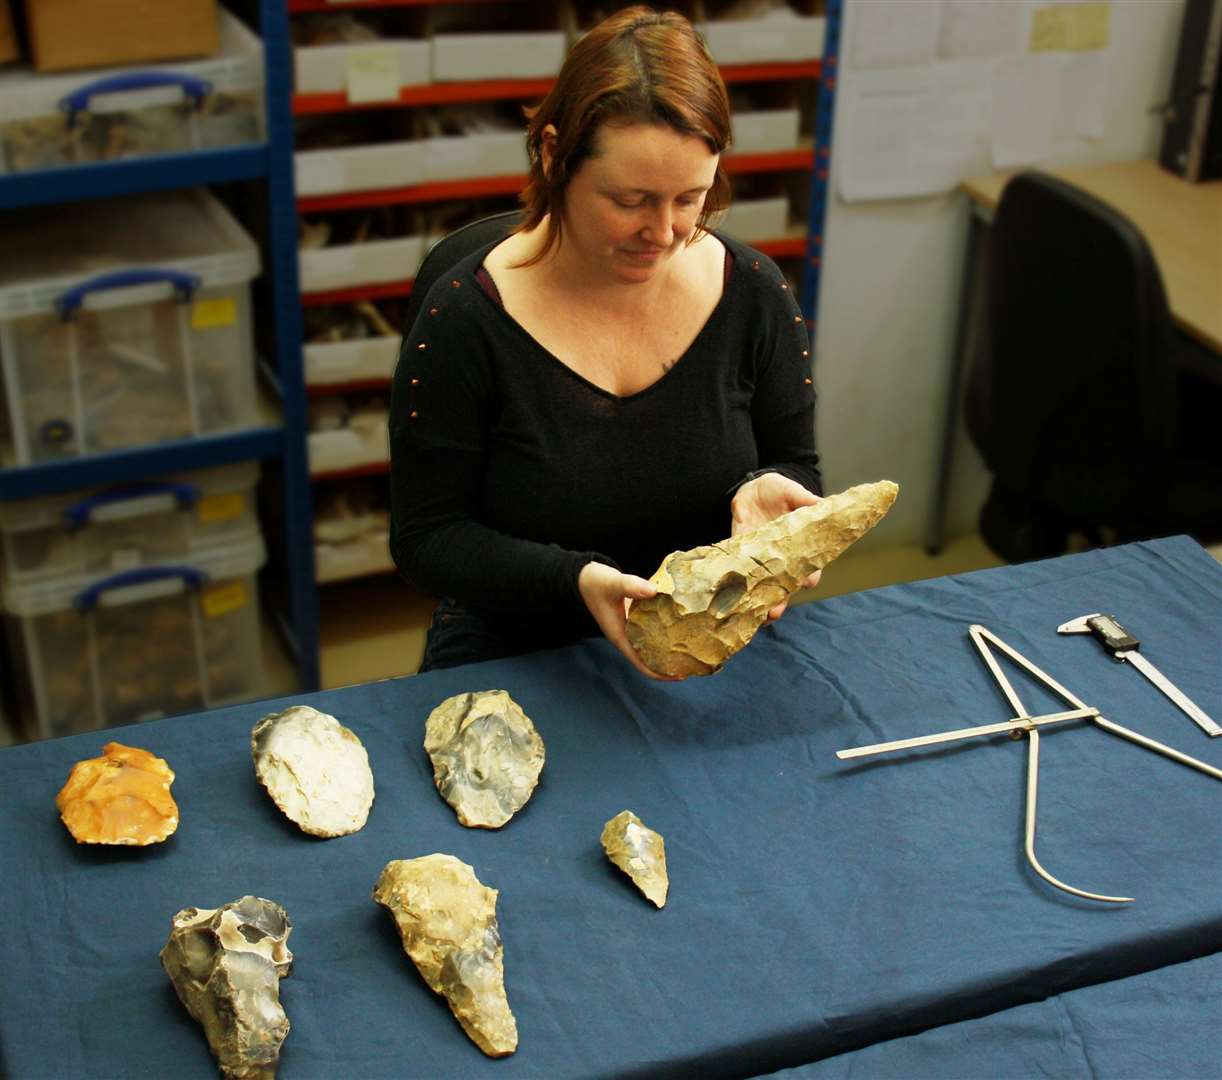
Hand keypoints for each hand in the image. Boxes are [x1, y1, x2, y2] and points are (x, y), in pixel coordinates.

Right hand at [578, 562, 681, 680]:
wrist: (585, 576)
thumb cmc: (595, 583)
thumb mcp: (612, 583)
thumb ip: (631, 585)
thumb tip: (655, 590)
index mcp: (619, 636)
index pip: (639, 663)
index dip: (658, 673)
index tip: (679, 675)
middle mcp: (625, 635)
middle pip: (648, 658)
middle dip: (668, 664)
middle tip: (692, 663)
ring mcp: (630, 628)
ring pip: (651, 645)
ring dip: (668, 649)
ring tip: (691, 648)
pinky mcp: (635, 618)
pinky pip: (652, 630)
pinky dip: (665, 631)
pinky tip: (680, 625)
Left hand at [730, 472, 822, 620]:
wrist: (752, 489)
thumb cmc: (778, 491)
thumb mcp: (792, 492)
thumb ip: (806, 500)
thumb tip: (823, 505)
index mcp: (800, 548)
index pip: (809, 570)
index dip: (809, 578)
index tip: (806, 583)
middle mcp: (782, 560)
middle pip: (785, 588)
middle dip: (780, 601)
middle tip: (775, 612)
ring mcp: (761, 561)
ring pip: (762, 589)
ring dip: (759, 603)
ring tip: (756, 616)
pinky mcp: (741, 556)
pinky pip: (739, 575)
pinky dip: (736, 587)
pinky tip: (732, 600)